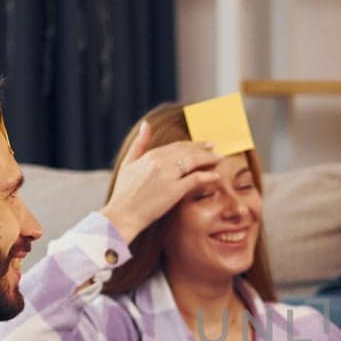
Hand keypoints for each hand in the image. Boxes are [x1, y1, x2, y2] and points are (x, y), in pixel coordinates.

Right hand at [99, 121, 223, 242]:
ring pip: (193, 161)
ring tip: (219, 158)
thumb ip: (139, 144)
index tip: (203, 144)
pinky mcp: (174, 190)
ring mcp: (168, 175)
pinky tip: (216, 176)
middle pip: (187, 151)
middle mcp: (160, 162)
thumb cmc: (123, 193)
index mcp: (151, 155)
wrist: (121, 215)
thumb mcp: (129, 163)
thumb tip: (147, 125)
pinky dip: (207, 176)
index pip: (177, 146)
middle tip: (215, 148)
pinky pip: (195, 179)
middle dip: (203, 149)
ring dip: (209, 158)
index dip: (192, 144)